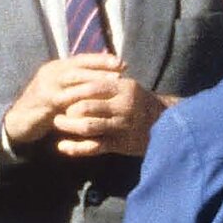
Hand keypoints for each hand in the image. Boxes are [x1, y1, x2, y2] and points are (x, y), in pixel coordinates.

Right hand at [0, 54, 110, 152]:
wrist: (18, 122)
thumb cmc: (44, 108)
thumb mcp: (60, 92)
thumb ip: (76, 85)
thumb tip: (103, 79)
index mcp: (56, 68)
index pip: (81, 59)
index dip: (101, 60)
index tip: (122, 62)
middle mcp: (51, 73)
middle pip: (78, 66)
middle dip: (100, 67)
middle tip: (120, 70)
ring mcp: (46, 86)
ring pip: (73, 79)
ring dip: (94, 80)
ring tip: (112, 83)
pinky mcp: (43, 102)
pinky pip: (65, 100)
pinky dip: (81, 100)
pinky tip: (96, 103)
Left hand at [49, 59, 165, 159]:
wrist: (167, 125)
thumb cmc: (140, 103)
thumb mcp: (128, 87)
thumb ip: (107, 81)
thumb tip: (78, 74)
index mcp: (124, 88)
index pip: (92, 85)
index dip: (72, 88)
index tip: (58, 90)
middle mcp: (123, 106)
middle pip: (85, 107)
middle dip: (66, 109)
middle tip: (55, 109)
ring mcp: (121, 126)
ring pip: (88, 127)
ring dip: (68, 126)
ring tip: (56, 123)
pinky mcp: (120, 144)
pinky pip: (94, 147)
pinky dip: (76, 148)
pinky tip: (63, 147)